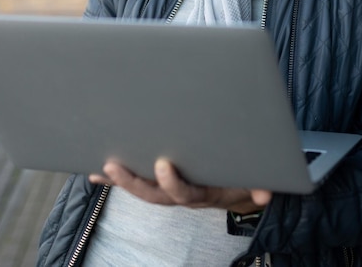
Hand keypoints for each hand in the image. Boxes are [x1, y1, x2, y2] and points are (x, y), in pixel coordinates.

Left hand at [89, 158, 271, 213]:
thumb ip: (258, 186)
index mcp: (202, 194)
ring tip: (100, 168)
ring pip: (143, 190)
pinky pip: (137, 184)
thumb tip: (265, 194)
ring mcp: (170, 193)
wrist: (236, 190)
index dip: (172, 182)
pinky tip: (96, 173)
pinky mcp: (160, 185)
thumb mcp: (253, 182)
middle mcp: (182, 196)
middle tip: (113, 165)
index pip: (184, 193)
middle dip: (133, 182)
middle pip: (154, 195)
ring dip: (120, 181)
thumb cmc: (241, 179)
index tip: (162, 164)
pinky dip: (116, 181)